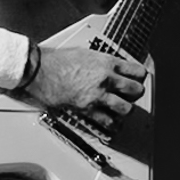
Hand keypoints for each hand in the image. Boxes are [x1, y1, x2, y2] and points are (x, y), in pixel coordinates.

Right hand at [29, 41, 147, 129]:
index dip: (140, 77)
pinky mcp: (87, 109)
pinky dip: (112, 125)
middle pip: (136, 91)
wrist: (40, 71)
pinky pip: (107, 122)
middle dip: (135, 94)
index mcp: (107, 62)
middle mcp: (106, 79)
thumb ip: (101, 62)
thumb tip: (109, 67)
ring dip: (125, 110)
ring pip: (126, 108)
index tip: (137, 79)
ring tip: (122, 109)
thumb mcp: (85, 53)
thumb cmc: (56, 61)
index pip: (137, 71)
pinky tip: (112, 125)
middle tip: (130, 95)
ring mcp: (98, 95)